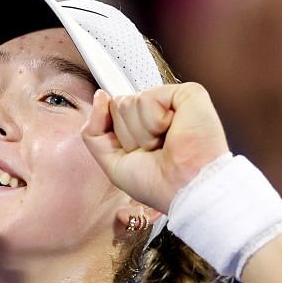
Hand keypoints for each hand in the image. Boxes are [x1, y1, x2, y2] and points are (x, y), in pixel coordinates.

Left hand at [81, 81, 229, 212]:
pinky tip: (172, 131)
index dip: (116, 134)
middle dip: (128, 135)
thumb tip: (100, 95)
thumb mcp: (112, 163)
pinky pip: (147, 98)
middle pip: (118, 106)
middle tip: (154, 150)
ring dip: (142, 133)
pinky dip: (154, 122)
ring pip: (129, 102)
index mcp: (142, 126)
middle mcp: (156, 112)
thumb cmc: (158, 184)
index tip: (135, 152)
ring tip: (164, 144)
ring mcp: (171, 101)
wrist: (184, 189)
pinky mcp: (186, 93)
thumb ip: (95, 131)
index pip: (112, 112)